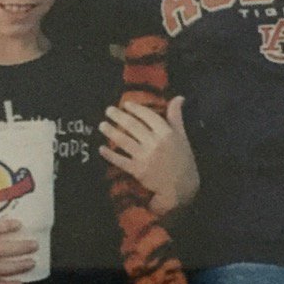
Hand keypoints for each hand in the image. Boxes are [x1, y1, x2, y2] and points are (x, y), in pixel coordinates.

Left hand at [99, 96, 199, 217]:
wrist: (182, 186)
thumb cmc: (183, 159)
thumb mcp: (182, 136)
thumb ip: (176, 116)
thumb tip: (178, 98)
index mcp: (166, 133)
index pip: (148, 116)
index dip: (135, 109)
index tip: (126, 104)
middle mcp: (155, 143)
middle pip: (132, 126)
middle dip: (118, 116)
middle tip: (108, 110)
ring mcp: (145, 157)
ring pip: (124, 140)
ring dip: (110, 131)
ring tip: (102, 125)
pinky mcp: (138, 170)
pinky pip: (120, 160)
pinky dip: (109, 154)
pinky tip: (101, 148)